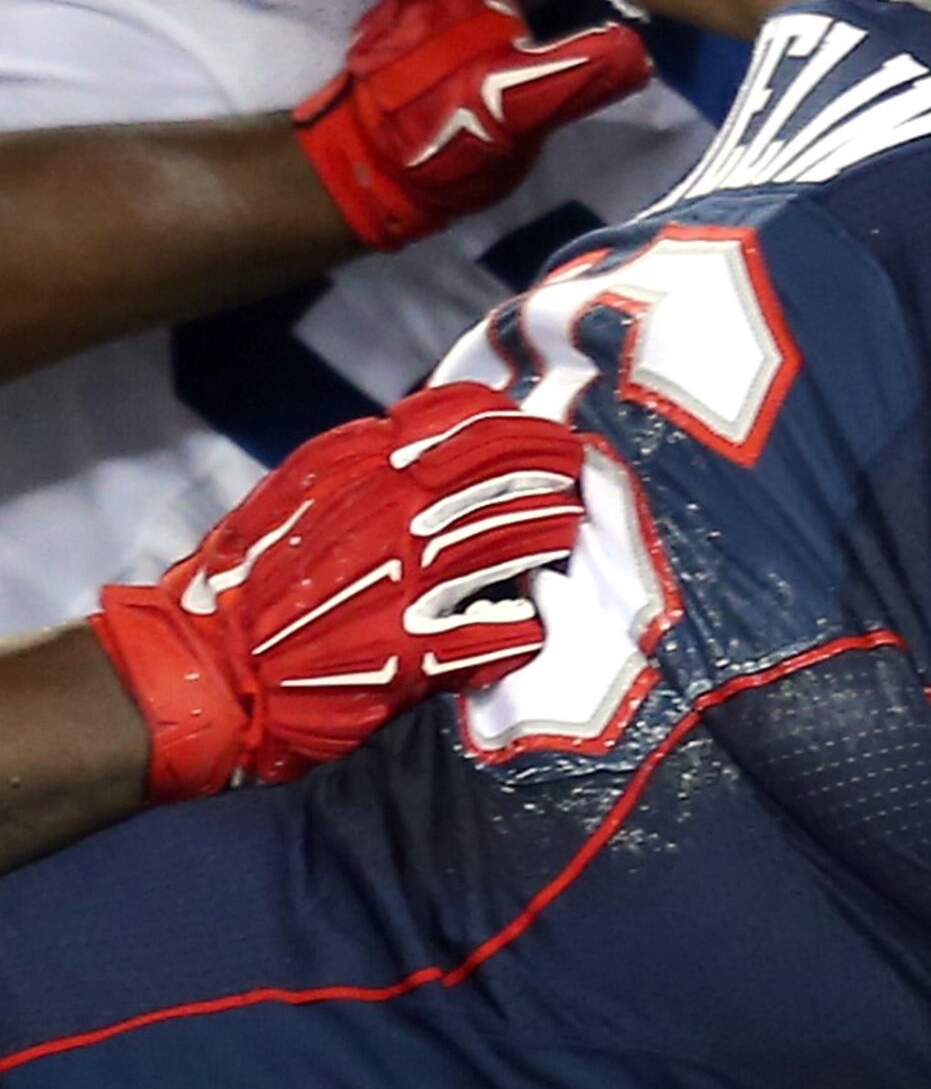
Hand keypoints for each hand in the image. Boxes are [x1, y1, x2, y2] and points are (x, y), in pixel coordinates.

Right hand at [88, 381, 593, 799]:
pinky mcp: (414, 652)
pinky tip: (522, 624)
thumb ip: (360, 466)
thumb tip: (430, 441)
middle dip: (553, 469)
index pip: (463, 414)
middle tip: (571, 479)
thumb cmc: (243, 586)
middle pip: (506, 468)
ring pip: (517, 538)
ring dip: (550, 535)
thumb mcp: (295, 497)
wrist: (201, 674)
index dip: (517, 422)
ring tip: (559, 538)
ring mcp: (405, 581)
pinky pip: (501, 632)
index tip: (539, 432)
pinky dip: (522, 627)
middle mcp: (387, 513)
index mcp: (354, 468)